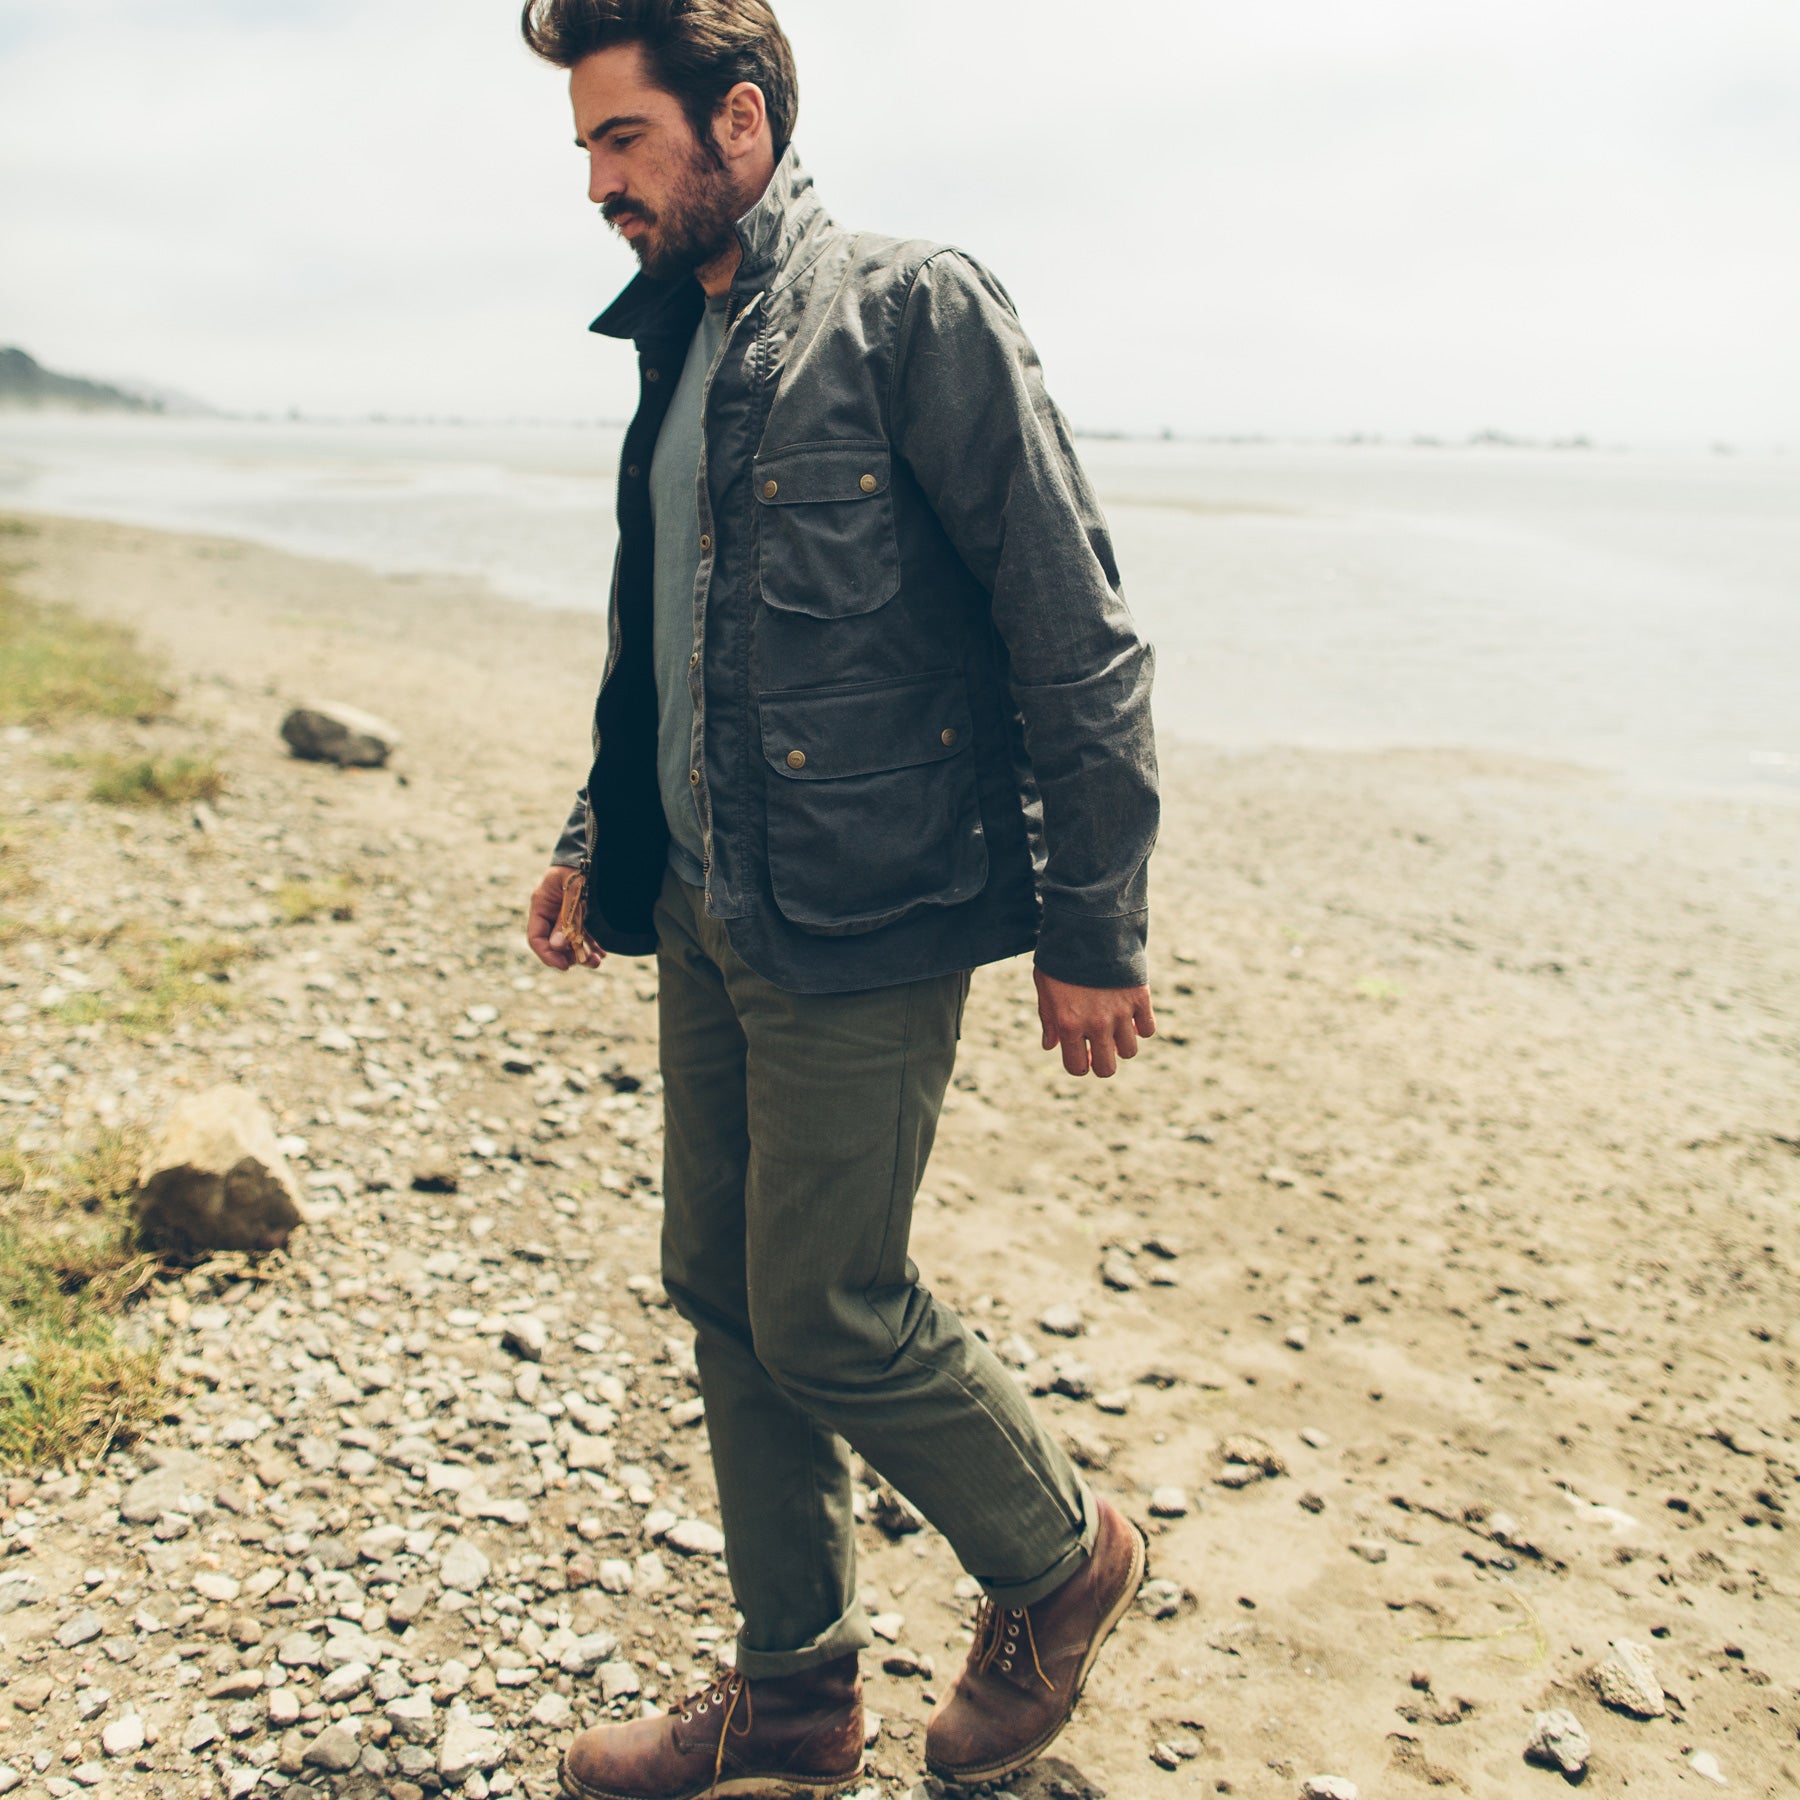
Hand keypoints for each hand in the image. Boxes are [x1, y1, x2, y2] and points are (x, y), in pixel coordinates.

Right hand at [527, 867, 604, 971]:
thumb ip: (565, 918)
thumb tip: (556, 946)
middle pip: (554, 943)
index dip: (547, 954)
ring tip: (598, 961)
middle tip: (588, 963)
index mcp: (541, 904)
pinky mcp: (579, 913)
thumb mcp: (572, 891)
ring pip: (570, 940)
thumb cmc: (578, 867)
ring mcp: (564, 914)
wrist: (590, 852)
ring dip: (583, 952)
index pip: (536, 937)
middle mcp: (550, 912)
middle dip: (570, 956)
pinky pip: (582, 933)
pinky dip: (591, 943)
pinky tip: (602, 952)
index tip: (564, 966)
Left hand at [1034, 968, 1155, 1078]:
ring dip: (1122, 1044)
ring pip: (1130, 1051)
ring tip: (1115, 1027)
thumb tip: (1051, 1046)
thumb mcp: (1045, 987)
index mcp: (1069, 1024)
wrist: (1089, 926)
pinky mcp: (1140, 999)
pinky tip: (1130, 1014)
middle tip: (1100, 1047)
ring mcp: (1120, 1013)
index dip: (1078, 1065)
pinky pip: (1147, 1029)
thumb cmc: (1062, 957)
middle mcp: (1096, 1024)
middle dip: (1102, 1062)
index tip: (1081, 1054)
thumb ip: (1048, 1019)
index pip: (1077, 1067)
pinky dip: (1141, 1026)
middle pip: (1107, 1069)